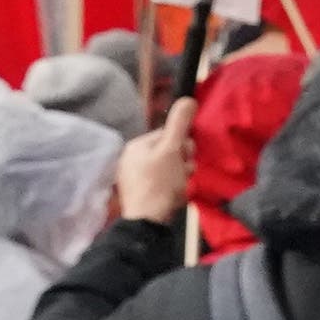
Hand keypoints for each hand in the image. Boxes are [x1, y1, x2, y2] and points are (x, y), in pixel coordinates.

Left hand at [113, 105, 191, 227]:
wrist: (148, 220)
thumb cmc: (160, 182)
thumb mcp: (172, 150)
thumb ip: (179, 125)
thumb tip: (188, 98)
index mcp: (136, 146)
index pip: (168, 135)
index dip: (183, 146)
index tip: (186, 158)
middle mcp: (130, 158)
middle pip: (169, 151)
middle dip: (182, 162)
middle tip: (184, 173)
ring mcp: (133, 177)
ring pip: (167, 167)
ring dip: (180, 175)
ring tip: (179, 186)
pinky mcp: (138, 192)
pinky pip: (161, 182)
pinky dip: (171, 186)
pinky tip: (173, 194)